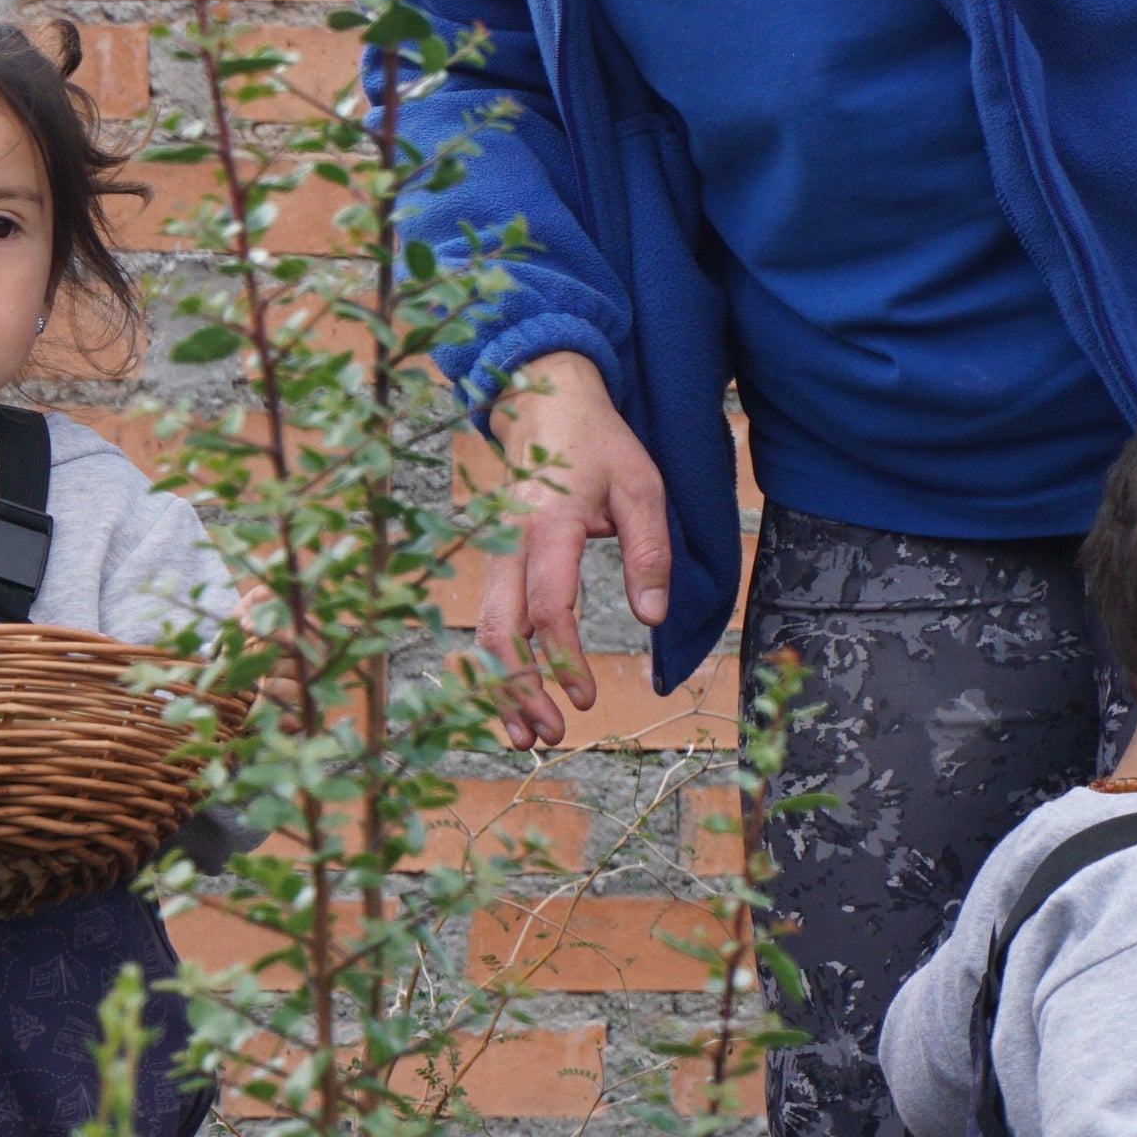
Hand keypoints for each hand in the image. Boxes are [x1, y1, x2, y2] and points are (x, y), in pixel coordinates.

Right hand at [474, 353, 668, 749]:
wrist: (544, 400)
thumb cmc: (599, 445)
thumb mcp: (641, 488)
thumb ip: (649, 552)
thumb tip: (650, 617)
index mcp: (547, 526)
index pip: (548, 608)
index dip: (564, 659)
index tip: (587, 697)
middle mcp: (507, 543)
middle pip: (500, 630)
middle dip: (518, 689)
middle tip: (547, 735)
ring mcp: (493, 552)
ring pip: (486, 630)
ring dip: (501, 687)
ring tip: (525, 736)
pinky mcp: (493, 559)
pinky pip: (490, 618)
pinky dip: (498, 664)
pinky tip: (512, 698)